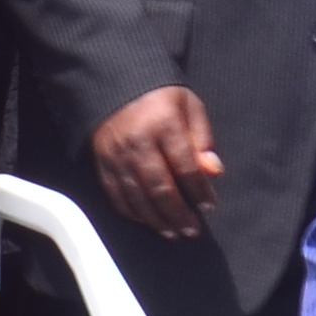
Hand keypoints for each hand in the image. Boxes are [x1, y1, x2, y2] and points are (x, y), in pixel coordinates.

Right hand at [91, 86, 222, 239]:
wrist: (116, 82)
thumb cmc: (161, 97)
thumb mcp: (190, 107)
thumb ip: (203, 139)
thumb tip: (214, 172)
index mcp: (164, 124)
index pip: (185, 167)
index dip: (199, 191)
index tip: (209, 205)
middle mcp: (138, 142)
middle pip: (159, 188)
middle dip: (178, 214)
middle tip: (192, 230)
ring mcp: (116, 154)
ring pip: (136, 197)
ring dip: (156, 220)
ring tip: (173, 233)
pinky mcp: (101, 162)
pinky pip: (115, 194)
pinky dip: (132, 213)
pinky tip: (146, 221)